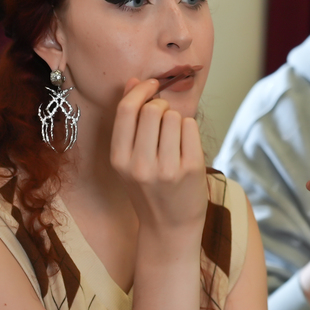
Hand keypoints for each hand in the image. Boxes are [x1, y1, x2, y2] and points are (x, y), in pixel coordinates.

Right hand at [110, 78, 207, 237]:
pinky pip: (191, 127)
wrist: (169, 227)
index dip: (139, 90)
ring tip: (174, 140)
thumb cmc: (148, 189)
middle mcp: (140, 165)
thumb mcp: (129, 159)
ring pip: (174, 117)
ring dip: (176, 120)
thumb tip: (133, 81)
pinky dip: (189, 130)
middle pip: (152, 110)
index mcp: (119, 160)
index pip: (126, 111)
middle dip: (160, 106)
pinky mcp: (190, 170)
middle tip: (164, 118)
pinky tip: (185, 147)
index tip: (150, 85)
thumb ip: (129, 121)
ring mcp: (166, 169)